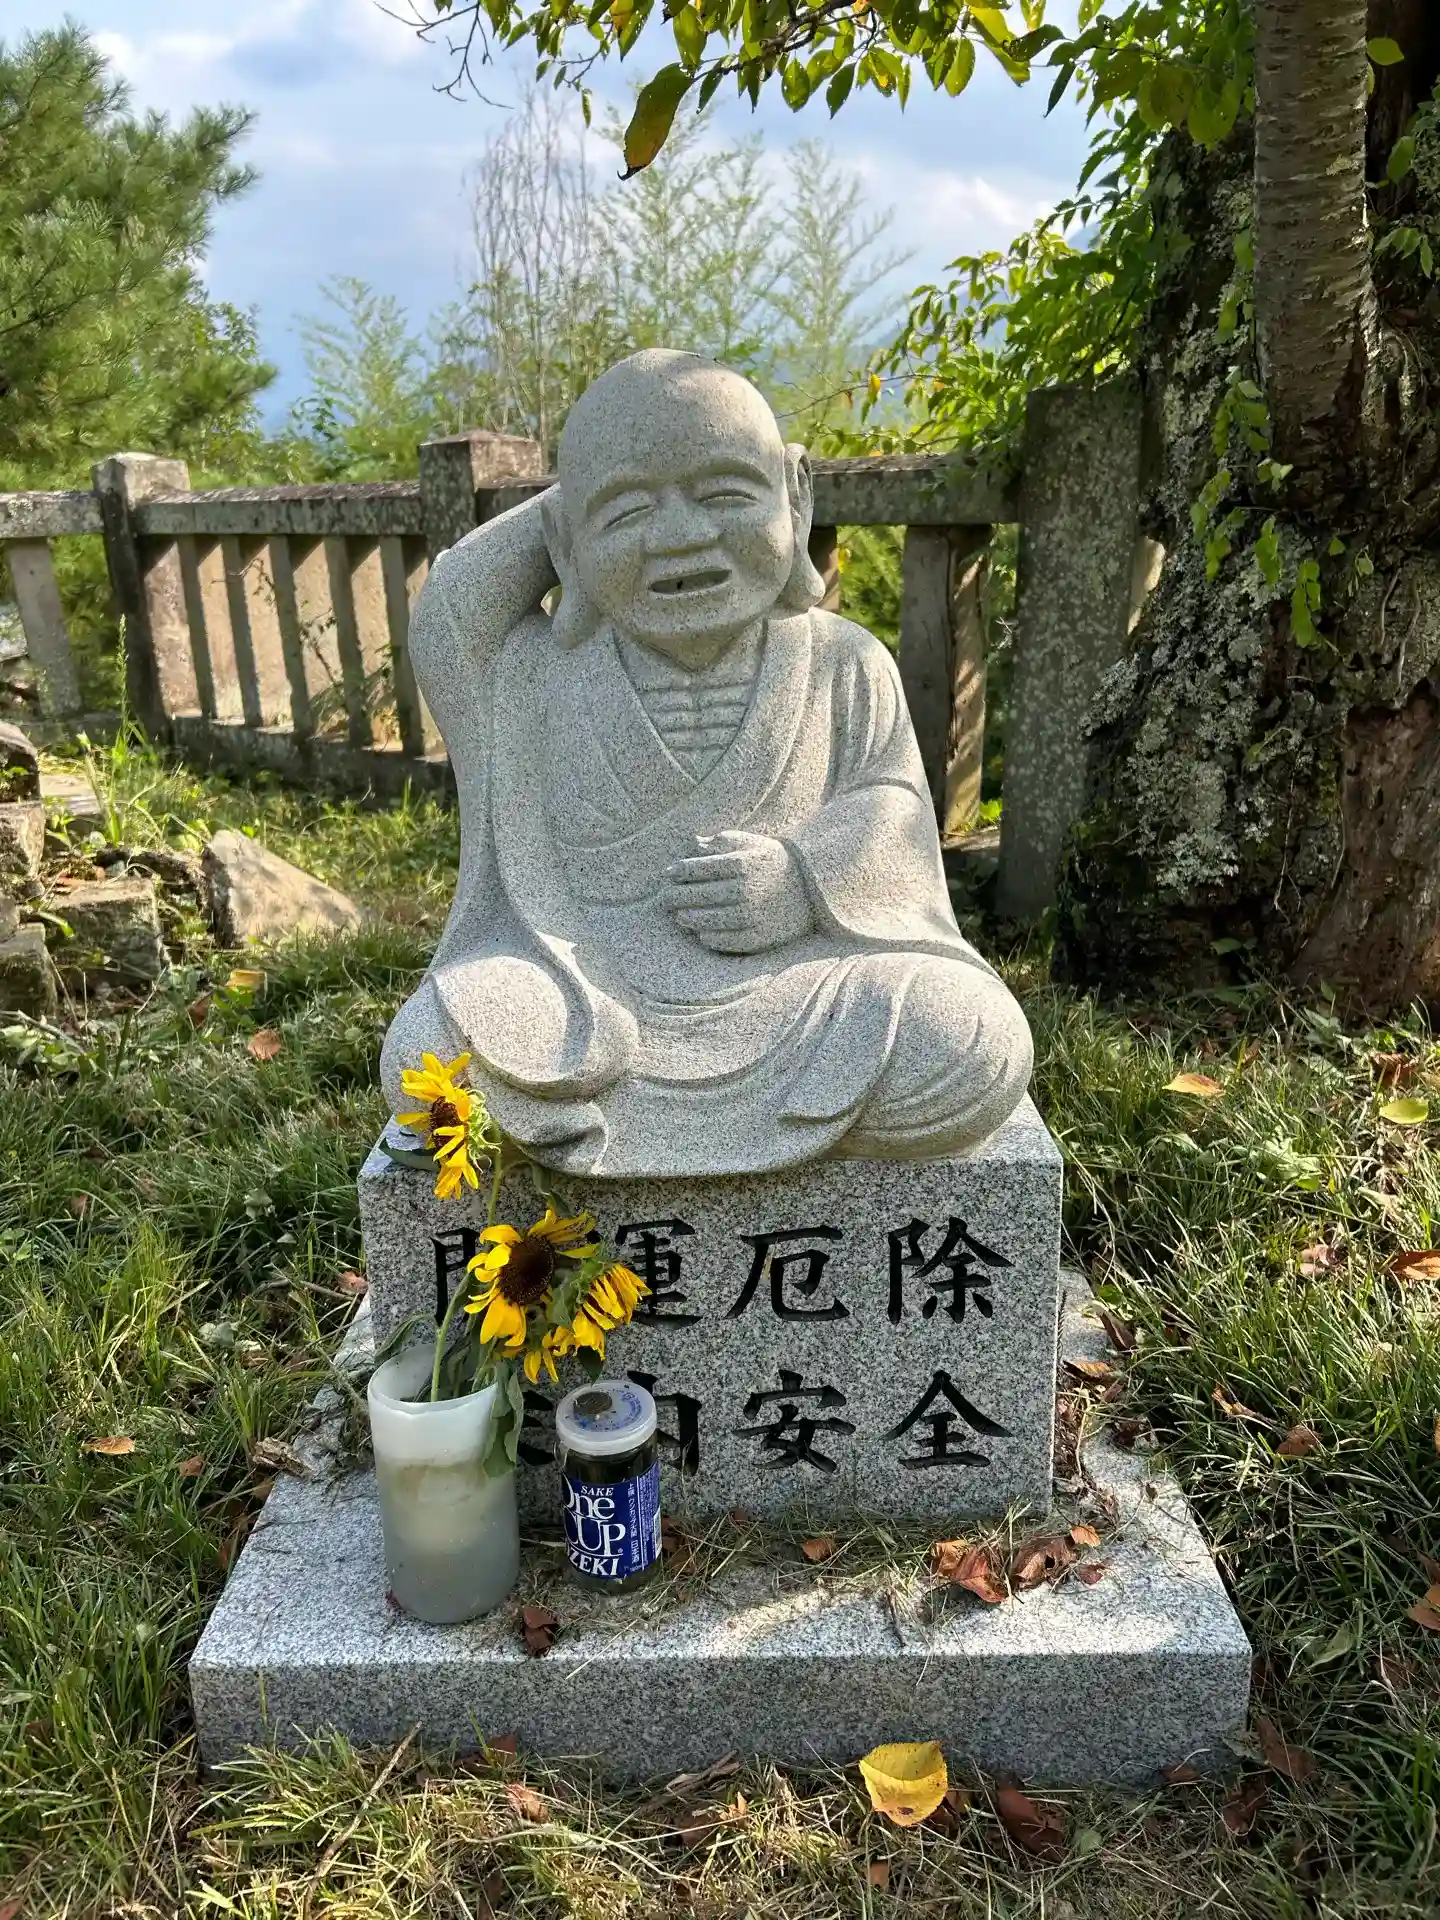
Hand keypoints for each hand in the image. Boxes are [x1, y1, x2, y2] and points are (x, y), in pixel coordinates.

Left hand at [663, 830, 813, 953]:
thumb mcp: (752, 843)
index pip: (699, 868)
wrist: (814, 887)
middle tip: (663, 899)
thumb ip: (722, 841)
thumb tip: (693, 842)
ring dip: (688, 919)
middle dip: (676, 896)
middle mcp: (746, 890)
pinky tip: (701, 933)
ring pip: (709, 920)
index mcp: (741, 863)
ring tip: (679, 916)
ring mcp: (753, 915)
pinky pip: (728, 941)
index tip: (668, 874)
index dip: (679, 871)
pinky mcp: (761, 937)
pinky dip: (710, 939)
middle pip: (699, 895)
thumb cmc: (774, 861)